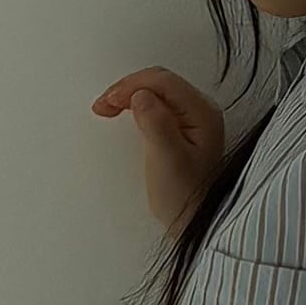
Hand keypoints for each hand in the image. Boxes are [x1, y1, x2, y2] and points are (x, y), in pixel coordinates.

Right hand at [91, 67, 229, 233]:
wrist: (195, 222)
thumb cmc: (186, 197)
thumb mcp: (167, 159)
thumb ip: (155, 123)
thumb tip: (140, 95)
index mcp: (202, 114)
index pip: (163, 82)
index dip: (131, 86)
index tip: (108, 103)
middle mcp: (201, 112)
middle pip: (160, 82)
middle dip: (128, 88)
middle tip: (103, 105)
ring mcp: (194, 120)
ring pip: (157, 92)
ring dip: (130, 95)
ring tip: (108, 108)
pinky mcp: (183, 130)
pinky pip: (158, 105)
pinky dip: (137, 106)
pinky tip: (125, 114)